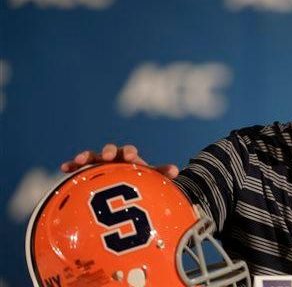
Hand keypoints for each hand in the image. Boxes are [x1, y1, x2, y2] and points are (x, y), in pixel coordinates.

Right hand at [60, 143, 179, 178]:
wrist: (127, 191)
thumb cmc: (139, 183)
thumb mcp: (151, 180)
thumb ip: (160, 174)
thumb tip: (175, 170)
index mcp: (129, 159)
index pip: (129, 152)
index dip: (128, 152)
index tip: (129, 156)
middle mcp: (113, 159)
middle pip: (109, 151)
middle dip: (108, 151)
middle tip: (108, 156)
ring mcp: (99, 165)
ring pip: (92, 158)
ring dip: (87, 157)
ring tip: (80, 161)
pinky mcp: (87, 173)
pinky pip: (78, 169)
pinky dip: (72, 166)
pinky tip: (65, 168)